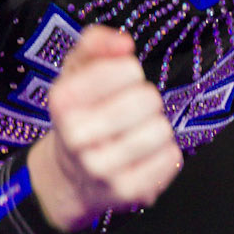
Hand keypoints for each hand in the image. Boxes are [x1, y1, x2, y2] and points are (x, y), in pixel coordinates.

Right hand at [28, 25, 182, 232]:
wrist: (71, 176)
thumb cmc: (81, 114)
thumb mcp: (77, 71)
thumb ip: (96, 43)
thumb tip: (124, 43)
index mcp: (63, 99)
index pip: (127, 69)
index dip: (130, 72)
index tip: (118, 84)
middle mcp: (77, 135)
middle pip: (148, 99)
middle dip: (146, 100)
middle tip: (131, 111)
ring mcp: (101, 167)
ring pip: (161, 130)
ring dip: (156, 127)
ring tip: (137, 133)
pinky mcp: (127, 191)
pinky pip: (171, 159)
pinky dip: (165, 153)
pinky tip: (145, 155)